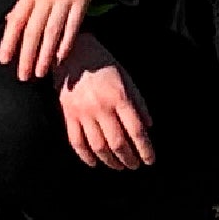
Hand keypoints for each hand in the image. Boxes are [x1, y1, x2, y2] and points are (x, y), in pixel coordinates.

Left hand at [0, 0, 99, 84]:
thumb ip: (23, 3)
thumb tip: (9, 22)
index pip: (16, 20)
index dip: (9, 41)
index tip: (4, 60)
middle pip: (33, 31)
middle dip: (27, 55)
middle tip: (22, 75)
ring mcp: (64, 2)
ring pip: (52, 32)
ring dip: (45, 55)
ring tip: (40, 73)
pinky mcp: (80, 4)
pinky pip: (72, 27)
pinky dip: (66, 44)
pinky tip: (60, 59)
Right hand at [58, 48, 155, 171]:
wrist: (73, 53)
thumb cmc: (104, 65)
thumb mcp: (127, 78)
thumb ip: (138, 102)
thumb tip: (149, 126)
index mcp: (119, 96)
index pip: (136, 130)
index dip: (145, 148)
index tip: (150, 160)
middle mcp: (101, 106)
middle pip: (117, 142)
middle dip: (129, 158)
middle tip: (135, 166)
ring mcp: (83, 112)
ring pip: (98, 146)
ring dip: (110, 161)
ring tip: (119, 166)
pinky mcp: (68, 114)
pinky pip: (77, 142)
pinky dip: (86, 156)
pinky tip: (95, 163)